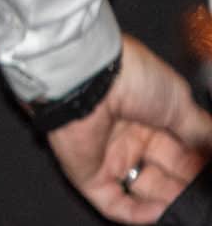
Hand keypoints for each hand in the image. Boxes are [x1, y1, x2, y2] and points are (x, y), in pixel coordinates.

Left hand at [47, 36, 211, 222]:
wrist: (89, 78)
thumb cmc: (132, 78)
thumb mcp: (180, 103)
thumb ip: (200, 133)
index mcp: (151, 116)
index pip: (181, 152)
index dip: (199, 164)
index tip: (211, 174)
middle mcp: (130, 136)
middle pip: (166, 173)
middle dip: (188, 185)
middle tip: (204, 191)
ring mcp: (109, 156)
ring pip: (144, 191)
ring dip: (169, 202)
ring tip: (189, 203)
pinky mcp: (90, 174)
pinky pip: (114, 204)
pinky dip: (138, 214)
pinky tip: (161, 211)